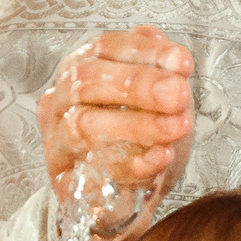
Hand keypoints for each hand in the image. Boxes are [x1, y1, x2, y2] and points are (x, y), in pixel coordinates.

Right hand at [36, 26, 195, 240]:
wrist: (124, 193)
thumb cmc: (138, 135)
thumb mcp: (155, 98)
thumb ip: (158, 71)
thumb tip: (166, 50)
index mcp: (83, 67)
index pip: (106, 47)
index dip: (145, 52)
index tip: (182, 63)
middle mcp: (63, 99)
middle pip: (89, 81)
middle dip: (138, 85)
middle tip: (178, 94)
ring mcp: (58, 139)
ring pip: (85, 125)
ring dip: (136, 125)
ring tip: (176, 126)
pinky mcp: (66, 179)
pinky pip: (94, 170)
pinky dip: (133, 164)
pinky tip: (162, 157)